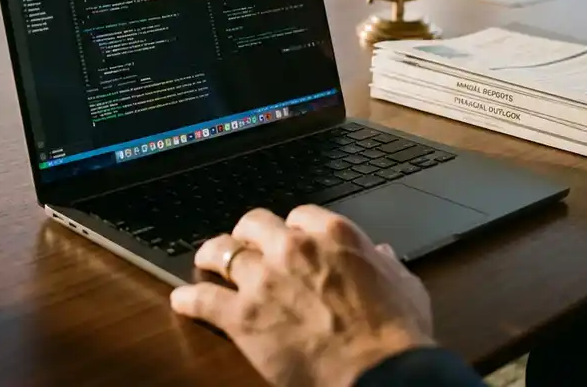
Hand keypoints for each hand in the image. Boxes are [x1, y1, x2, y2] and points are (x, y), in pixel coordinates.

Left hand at [170, 205, 433, 386]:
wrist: (381, 374)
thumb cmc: (397, 333)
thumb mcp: (404, 284)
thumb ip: (385, 262)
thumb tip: (379, 252)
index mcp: (332, 234)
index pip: (300, 215)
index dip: (293, 229)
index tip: (291, 240)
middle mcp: (292, 247)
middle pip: (254, 223)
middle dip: (249, 234)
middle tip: (245, 245)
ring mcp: (263, 280)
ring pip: (222, 251)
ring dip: (212, 256)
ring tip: (205, 261)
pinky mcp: (242, 316)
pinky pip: (203, 299)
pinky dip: (189, 300)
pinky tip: (182, 300)